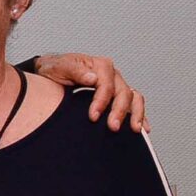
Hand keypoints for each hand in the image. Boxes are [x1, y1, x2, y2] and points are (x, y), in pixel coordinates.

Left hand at [34, 53, 148, 132]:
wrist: (52, 70)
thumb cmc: (56, 68)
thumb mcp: (60, 66)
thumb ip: (75, 71)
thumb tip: (92, 78)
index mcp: (100, 66)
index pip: (106, 85)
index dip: (101, 101)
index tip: (93, 116)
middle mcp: (112, 75)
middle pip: (123, 93)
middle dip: (119, 111)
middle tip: (113, 127)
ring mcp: (117, 85)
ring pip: (133, 98)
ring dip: (135, 114)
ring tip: (134, 129)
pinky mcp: (117, 96)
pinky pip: (134, 104)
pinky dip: (140, 115)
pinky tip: (143, 128)